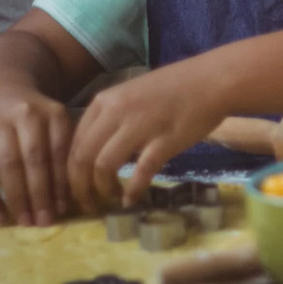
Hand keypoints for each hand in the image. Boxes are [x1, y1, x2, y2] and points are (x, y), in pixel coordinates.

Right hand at [0, 79, 71, 226]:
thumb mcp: (53, 123)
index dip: (62, 183)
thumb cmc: (31, 116)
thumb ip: (61, 151)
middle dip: (41, 195)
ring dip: (18, 198)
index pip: (59, 152)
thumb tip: (67, 200)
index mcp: (53, 113)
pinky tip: (1, 217)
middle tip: (45, 222)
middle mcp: (26, 116)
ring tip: (25, 222)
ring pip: (9, 166)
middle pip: (35, 160)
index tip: (64, 209)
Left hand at [65, 64, 226, 213]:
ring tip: (109, 200)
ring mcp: (140, 126)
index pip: (73, 143)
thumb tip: (94, 153)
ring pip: (103, 166)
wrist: (213, 80)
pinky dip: (133, 190)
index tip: (75, 188)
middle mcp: (116, 111)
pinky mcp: (164, 140)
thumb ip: (110, 119)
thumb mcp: (132, 95)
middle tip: (87, 203)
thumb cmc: (175, 87)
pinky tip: (132, 200)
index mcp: (105, 101)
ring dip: (102, 190)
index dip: (68, 172)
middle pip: (82, 158)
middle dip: (79, 187)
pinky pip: (140, 171)